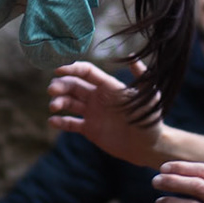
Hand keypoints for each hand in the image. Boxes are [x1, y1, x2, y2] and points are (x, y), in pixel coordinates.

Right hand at [48, 61, 164, 164]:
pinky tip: (53, 121)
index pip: (87, 72)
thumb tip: (132, 56)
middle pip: (73, 86)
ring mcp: (92, 113)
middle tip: (52, 90)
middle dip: (60, 85)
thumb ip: (141, 77)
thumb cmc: (151, 120)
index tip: (59, 69)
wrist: (148, 146)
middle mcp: (97, 97)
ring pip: (69, 102)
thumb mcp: (149, 97)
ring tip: (53, 107)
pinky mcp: (89, 129)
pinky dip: (60, 122)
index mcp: (108, 86)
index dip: (72, 68)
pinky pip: (71, 123)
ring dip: (58, 102)